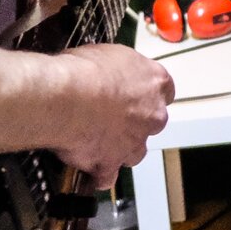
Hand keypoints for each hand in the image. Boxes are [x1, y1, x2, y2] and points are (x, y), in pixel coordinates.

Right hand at [48, 45, 175, 187]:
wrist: (67, 97)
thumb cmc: (85, 69)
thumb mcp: (107, 54)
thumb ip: (118, 70)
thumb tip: (108, 72)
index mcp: (156, 82)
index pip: (164, 91)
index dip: (146, 95)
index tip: (133, 95)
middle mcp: (153, 115)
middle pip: (150, 123)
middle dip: (132, 123)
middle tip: (106, 116)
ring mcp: (135, 142)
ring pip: (134, 151)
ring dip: (118, 149)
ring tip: (93, 140)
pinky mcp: (112, 163)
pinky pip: (108, 175)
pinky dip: (98, 173)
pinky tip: (85, 166)